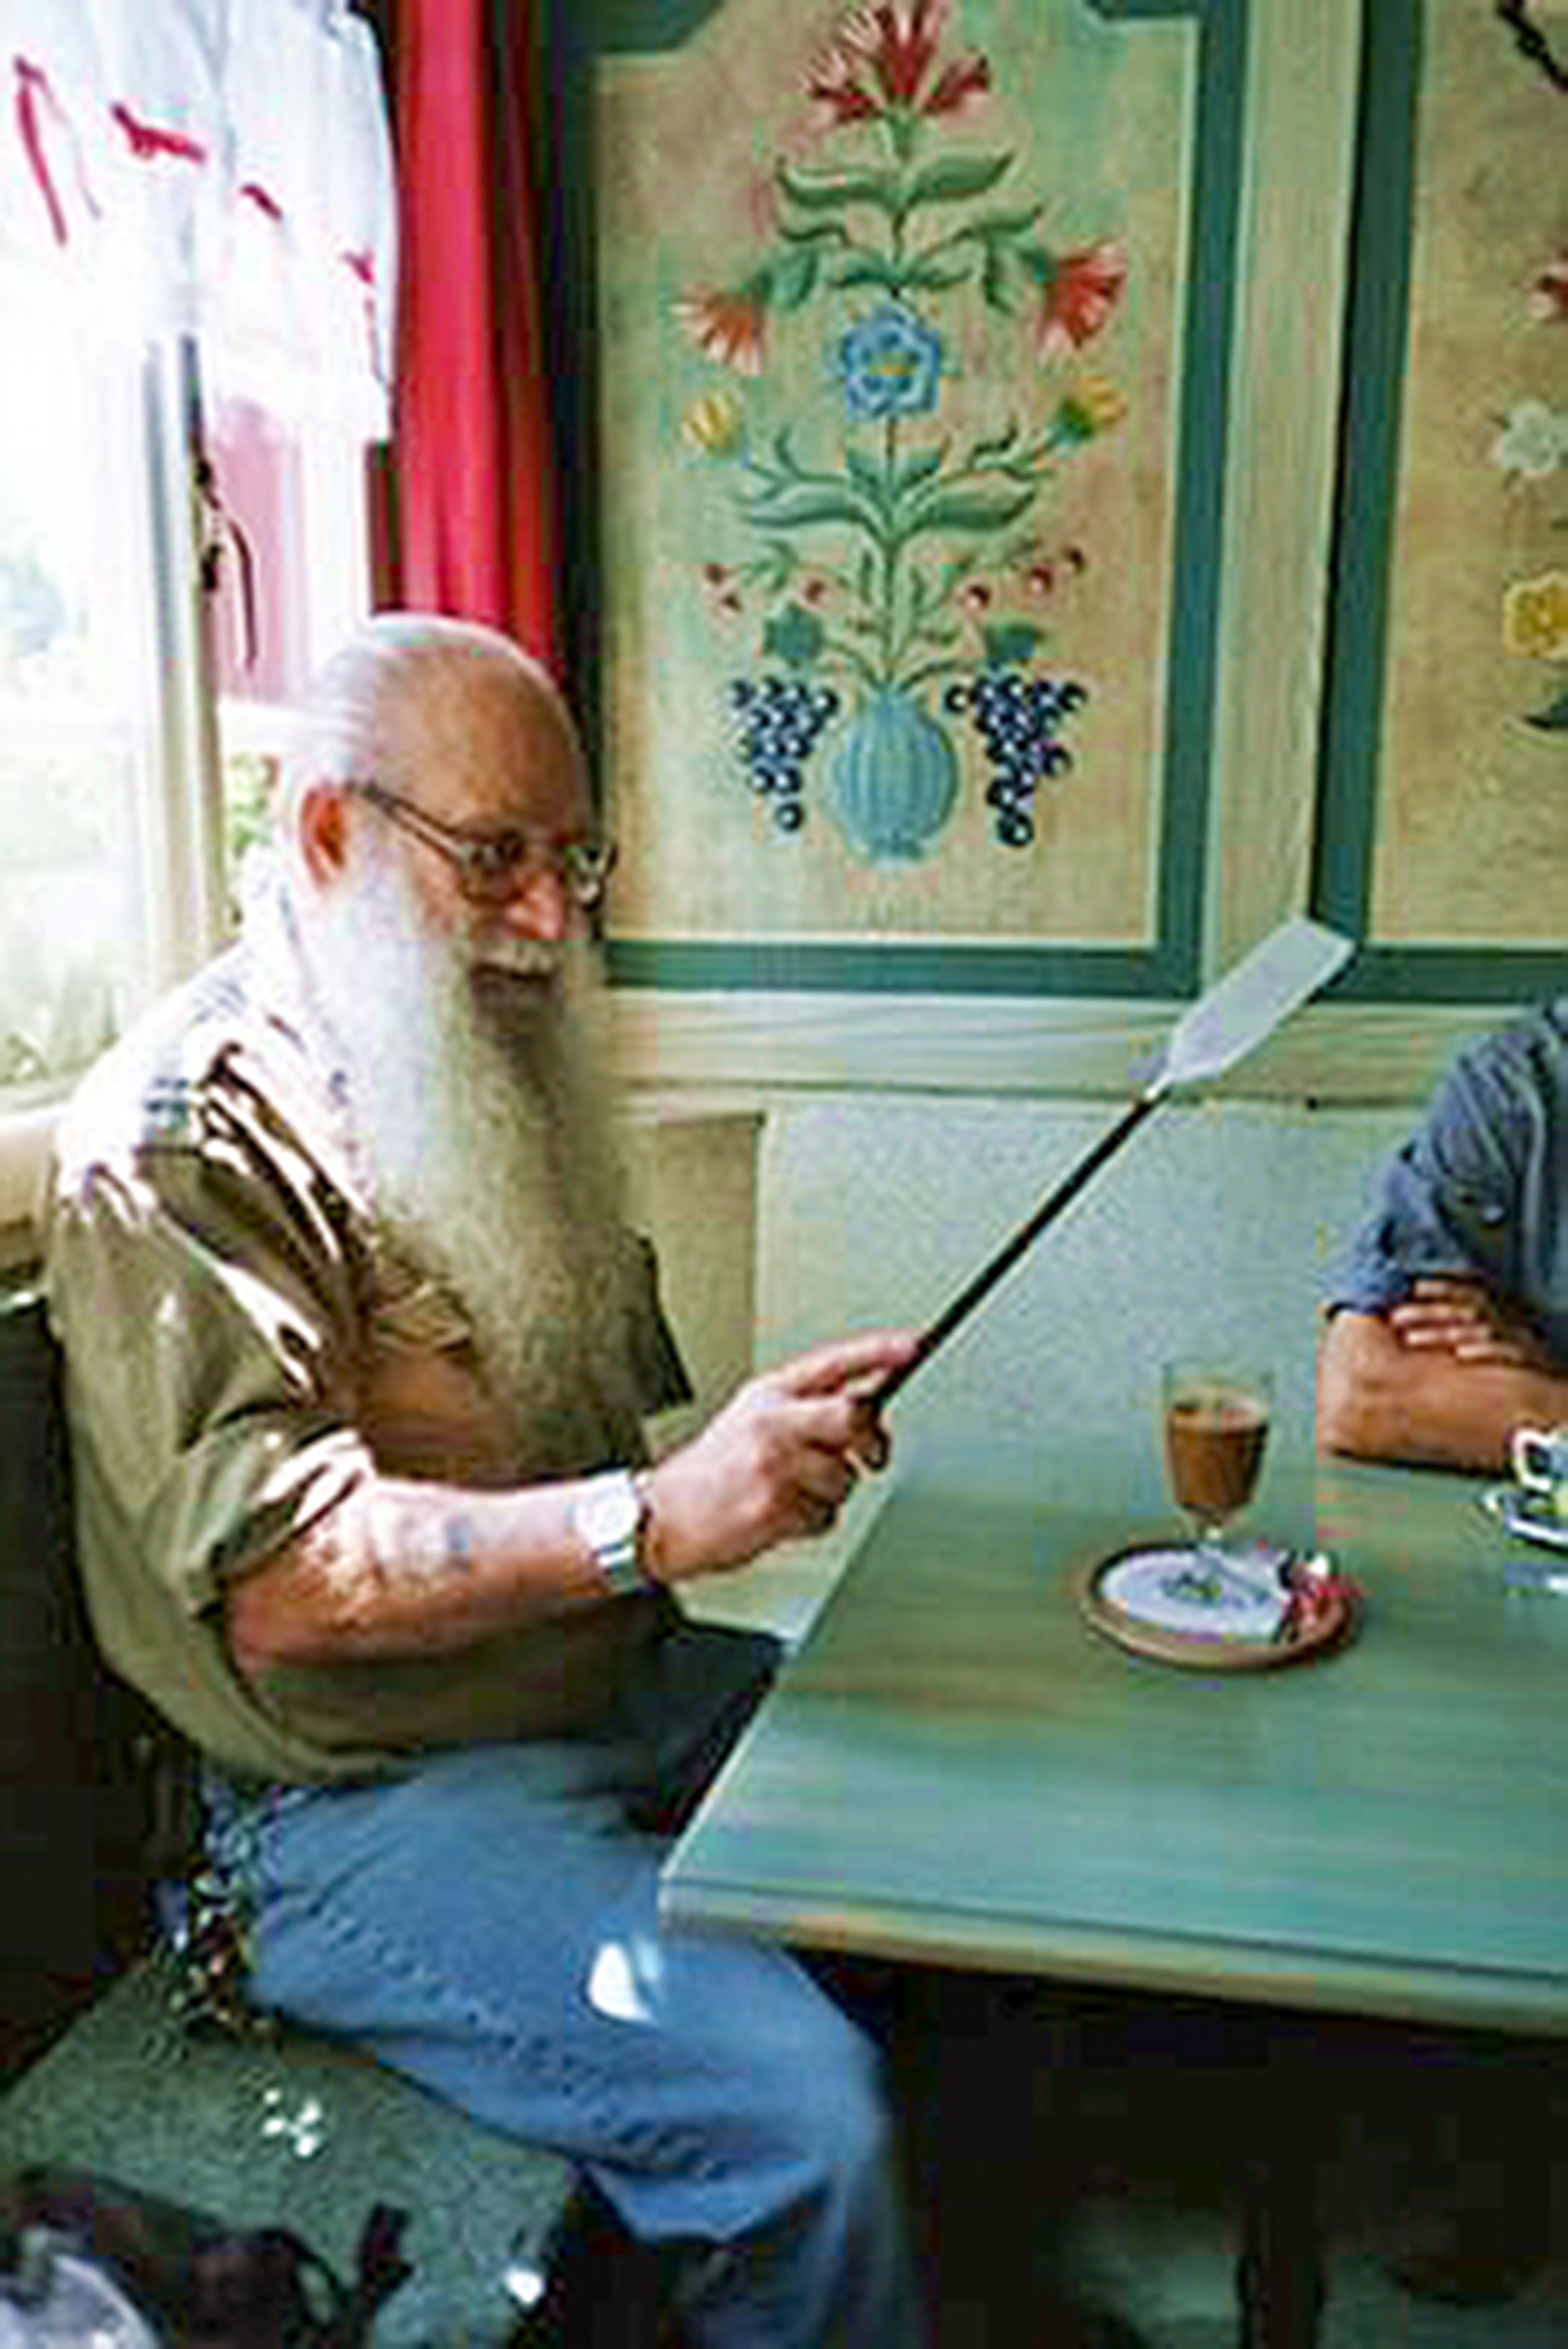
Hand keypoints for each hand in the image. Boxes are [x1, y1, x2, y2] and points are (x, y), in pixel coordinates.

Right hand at [644, 1328, 918, 1581]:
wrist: (664, 1516)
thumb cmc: (714, 1469)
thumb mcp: (752, 1417)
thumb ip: (806, 1407)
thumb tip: (866, 1409)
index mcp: (768, 1394)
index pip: (834, 1361)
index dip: (879, 1351)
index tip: (914, 1345)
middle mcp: (773, 1423)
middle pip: (853, 1418)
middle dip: (873, 1441)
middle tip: (871, 1455)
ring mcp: (775, 1466)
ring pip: (845, 1477)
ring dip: (829, 1493)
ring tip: (789, 1492)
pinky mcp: (776, 1508)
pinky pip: (827, 1516)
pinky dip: (812, 1521)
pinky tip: (779, 1515)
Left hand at [1387, 1277, 1550, 1367]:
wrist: (1550, 1382)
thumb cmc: (1511, 1353)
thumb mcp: (1487, 1331)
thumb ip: (1456, 1323)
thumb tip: (1412, 1319)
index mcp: (1494, 1307)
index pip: (1464, 1290)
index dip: (1438, 1287)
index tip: (1411, 1287)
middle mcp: (1504, 1317)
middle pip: (1462, 1308)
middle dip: (1426, 1312)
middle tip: (1395, 1318)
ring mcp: (1516, 1335)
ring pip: (1478, 1329)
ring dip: (1443, 1333)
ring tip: (1412, 1339)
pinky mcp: (1526, 1356)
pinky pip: (1504, 1351)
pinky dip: (1482, 1351)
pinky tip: (1460, 1354)